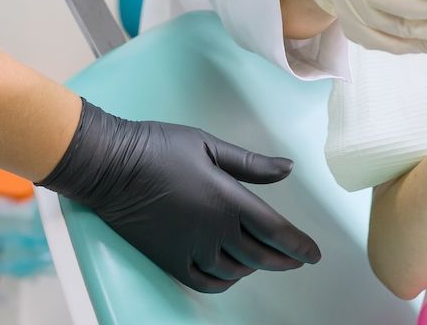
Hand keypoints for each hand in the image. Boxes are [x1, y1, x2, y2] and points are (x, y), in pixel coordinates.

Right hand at [38, 99, 321, 292]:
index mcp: (229, 199)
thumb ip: (251, 163)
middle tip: (297, 259)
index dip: (299, 246)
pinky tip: (230, 272)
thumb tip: (288, 169)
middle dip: (284, 259)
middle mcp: (215, 230)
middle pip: (261, 255)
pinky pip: (207, 281)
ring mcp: (192, 248)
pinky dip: (225, 280)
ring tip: (261, 258)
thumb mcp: (209, 144)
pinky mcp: (170, 260)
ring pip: (236, 270)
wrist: (112, 165)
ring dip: (254, 266)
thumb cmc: (159, 147)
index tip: (314, 255)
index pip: (276, 231)